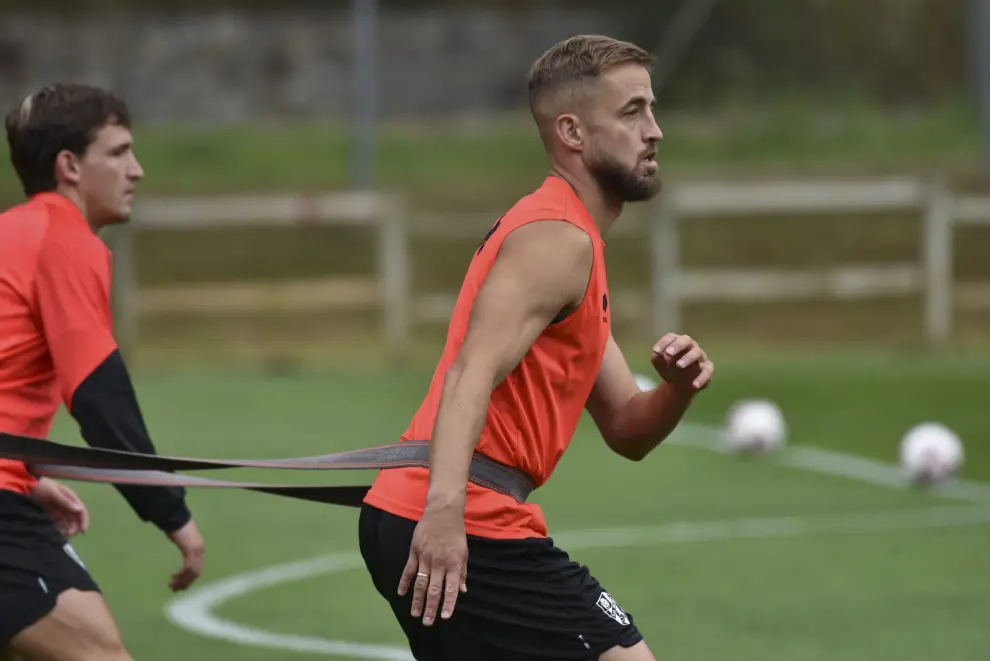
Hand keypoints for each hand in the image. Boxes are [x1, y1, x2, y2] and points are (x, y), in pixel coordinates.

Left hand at [29, 478, 88, 538]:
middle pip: (75, 517)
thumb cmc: (44, 487)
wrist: (29, 486)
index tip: (82, 531)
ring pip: (67, 520)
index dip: (83, 520)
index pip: (81, 510)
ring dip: (68, 528)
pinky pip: (58, 521)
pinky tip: (59, 532)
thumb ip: (66, 502)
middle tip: (70, 535)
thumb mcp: (54, 493)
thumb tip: (79, 510)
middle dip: (75, 526)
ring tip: (65, 535)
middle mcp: (67, 504)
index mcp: (71, 498)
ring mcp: (60, 508)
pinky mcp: (52, 512)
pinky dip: (60, 527)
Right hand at [165, 519, 205, 591]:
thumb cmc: (177, 527)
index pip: (197, 568)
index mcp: (199, 548)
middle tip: (176, 589)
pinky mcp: (190, 550)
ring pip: (192, 572)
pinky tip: (173, 577)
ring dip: (182, 581)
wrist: (176, 518)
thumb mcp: (183, 540)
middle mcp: (200, 550)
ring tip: (172, 586)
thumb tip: (181, 551)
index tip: (180, 584)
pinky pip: (187, 567)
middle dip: (186, 582)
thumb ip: (185, 547)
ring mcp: (196, 550)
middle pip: (196, 572)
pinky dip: (181, 575)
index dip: (189, 578)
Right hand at [398, 497, 467, 625]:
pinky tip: (401, 593)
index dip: (448, 604)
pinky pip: (408, 570)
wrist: (443, 512)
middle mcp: (439, 563)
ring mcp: (425, 557)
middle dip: (430, 607)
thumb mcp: (464, 552)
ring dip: (417, 600)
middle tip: (427, 622)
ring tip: (415, 614)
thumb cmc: (456, 533)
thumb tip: (463, 591)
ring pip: (420, 583)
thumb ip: (463, 572)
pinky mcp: (415, 551)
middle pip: (434, 590)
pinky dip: (404, 582)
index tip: (445, 617)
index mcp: (454, 564)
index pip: (451, 589)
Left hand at [651, 333, 713, 393]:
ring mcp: (700, 357)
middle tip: (668, 353)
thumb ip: (657, 358)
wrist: (679, 385)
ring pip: (697, 353)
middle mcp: (690, 346)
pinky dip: (701, 378)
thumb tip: (657, 352)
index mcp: (677, 342)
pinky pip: (707, 371)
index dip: (664, 342)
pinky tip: (694, 385)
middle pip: (686, 340)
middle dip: (677, 346)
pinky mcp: (707, 369)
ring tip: (679, 365)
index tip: (655, 351)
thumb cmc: (669, 369)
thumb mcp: (659, 364)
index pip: (672, 337)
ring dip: (688, 358)